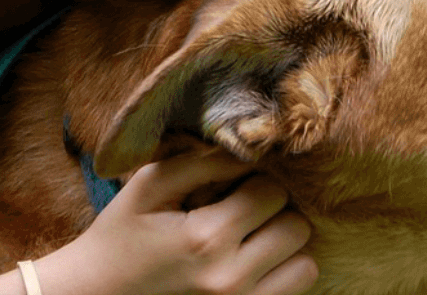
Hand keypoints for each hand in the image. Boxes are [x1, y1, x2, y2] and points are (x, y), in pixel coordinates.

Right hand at [52, 149, 317, 294]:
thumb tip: (252, 146)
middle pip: (297, 228)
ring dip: (285, 247)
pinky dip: (282, 274)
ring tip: (251, 240)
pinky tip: (253, 263)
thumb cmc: (121, 235)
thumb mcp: (151, 185)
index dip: (256, 182)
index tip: (233, 188)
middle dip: (275, 213)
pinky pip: (294, 291)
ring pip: (305, 265)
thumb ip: (203, 162)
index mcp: (206, 239)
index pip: (273, 192)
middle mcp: (231, 280)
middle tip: (244, 212)